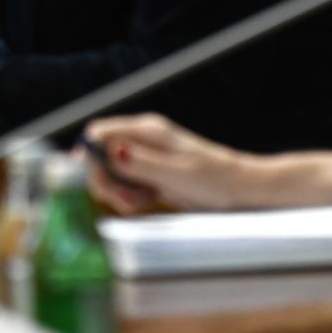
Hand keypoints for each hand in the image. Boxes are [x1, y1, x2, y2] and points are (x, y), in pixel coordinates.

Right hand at [80, 113, 264, 213]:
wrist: (242, 191)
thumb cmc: (216, 180)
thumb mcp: (177, 174)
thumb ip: (141, 163)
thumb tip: (110, 152)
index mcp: (147, 131)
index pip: (99, 133)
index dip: (89, 154)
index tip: (96, 179)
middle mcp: (142, 141)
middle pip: (100, 155)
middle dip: (104, 179)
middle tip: (125, 199)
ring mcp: (146, 158)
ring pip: (111, 172)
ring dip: (117, 191)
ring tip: (141, 201)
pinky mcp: (151, 175)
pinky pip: (126, 184)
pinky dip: (130, 196)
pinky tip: (148, 201)